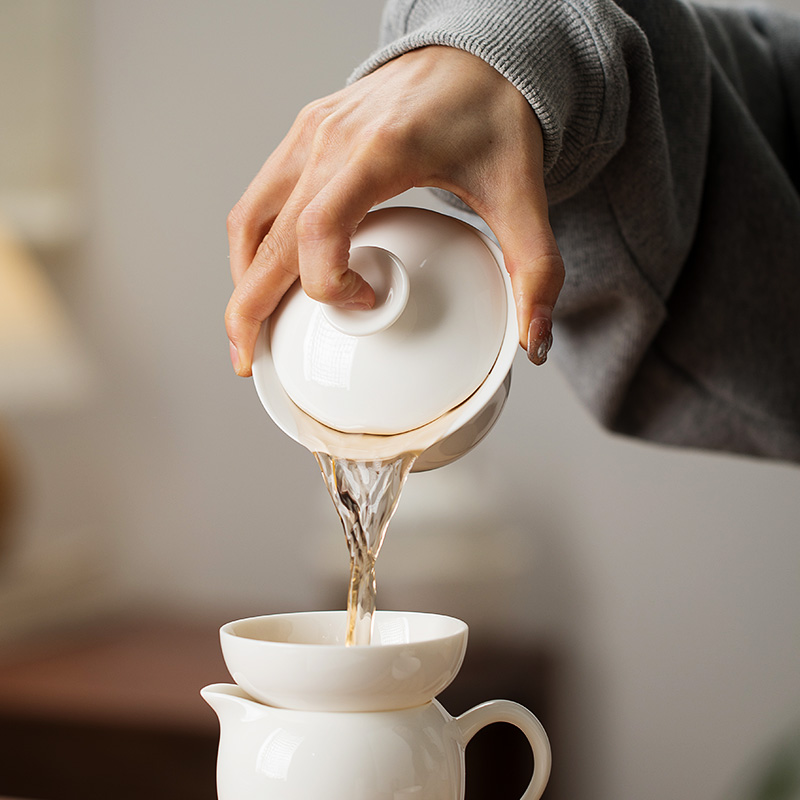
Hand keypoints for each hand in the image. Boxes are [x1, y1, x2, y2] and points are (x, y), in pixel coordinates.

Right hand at [225, 46, 563, 375]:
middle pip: (267, 236)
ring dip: (242, 278)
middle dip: (250, 307)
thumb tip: (533, 341)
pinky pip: (259, 199)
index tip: (366, 303)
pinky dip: (253, 246)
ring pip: (249, 219)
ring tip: (249, 330)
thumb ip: (535, 267)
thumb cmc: (491, 113)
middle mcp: (331, 141)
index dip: (329, 283)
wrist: (472, 56)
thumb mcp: (522, 191)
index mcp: (381, 151)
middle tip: (250, 360)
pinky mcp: (303, 136)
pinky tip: (267, 278)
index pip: (322, 227)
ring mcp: (309, 136)